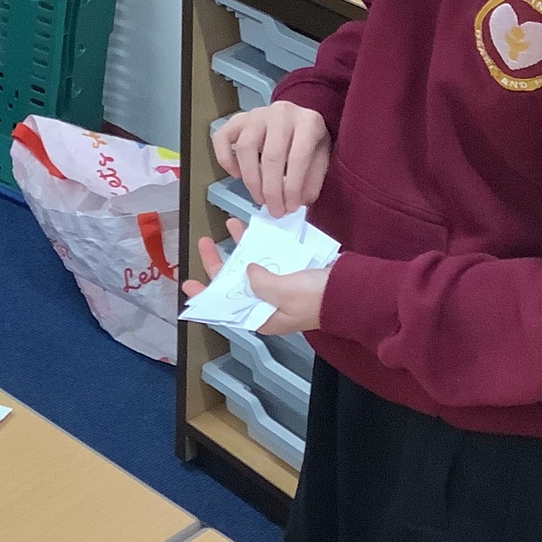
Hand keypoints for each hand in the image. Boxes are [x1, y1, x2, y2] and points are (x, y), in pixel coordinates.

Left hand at [182, 217, 329, 335]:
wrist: (353, 291)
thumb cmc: (315, 297)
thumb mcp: (282, 292)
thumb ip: (258, 282)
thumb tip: (246, 270)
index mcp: (262, 317)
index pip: (226, 308)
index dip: (207, 295)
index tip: (188, 283)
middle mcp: (268, 305)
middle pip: (236, 284)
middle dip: (220, 263)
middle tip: (205, 242)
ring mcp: (281, 289)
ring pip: (252, 267)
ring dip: (239, 248)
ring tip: (230, 225)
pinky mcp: (294, 274)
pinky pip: (270, 258)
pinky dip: (261, 245)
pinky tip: (255, 229)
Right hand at [212, 103, 328, 218]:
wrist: (296, 116)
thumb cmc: (308, 140)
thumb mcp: (321, 157)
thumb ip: (312, 179)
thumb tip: (298, 201)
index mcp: (307, 121)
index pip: (298, 157)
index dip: (292, 187)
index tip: (290, 208)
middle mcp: (280, 113)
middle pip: (270, 156)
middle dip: (271, 190)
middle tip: (274, 211)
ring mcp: (256, 114)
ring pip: (245, 148)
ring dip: (251, 180)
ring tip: (260, 199)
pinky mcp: (237, 119)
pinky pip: (222, 139)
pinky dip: (226, 160)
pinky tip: (237, 175)